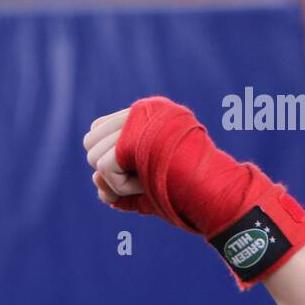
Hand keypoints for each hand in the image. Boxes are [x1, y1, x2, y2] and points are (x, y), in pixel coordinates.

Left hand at [80, 96, 304, 289]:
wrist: (214, 191)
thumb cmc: (192, 192)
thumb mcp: (154, 185)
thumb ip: (125, 184)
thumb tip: (99, 188)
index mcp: (150, 115)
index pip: (100, 129)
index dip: (108, 158)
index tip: (136, 176)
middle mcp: (142, 112)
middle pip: (90, 142)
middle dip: (108, 170)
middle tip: (140, 181)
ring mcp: (137, 121)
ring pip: (94, 156)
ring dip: (118, 181)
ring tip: (147, 181)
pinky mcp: (132, 137)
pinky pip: (104, 169)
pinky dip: (122, 187)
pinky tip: (145, 184)